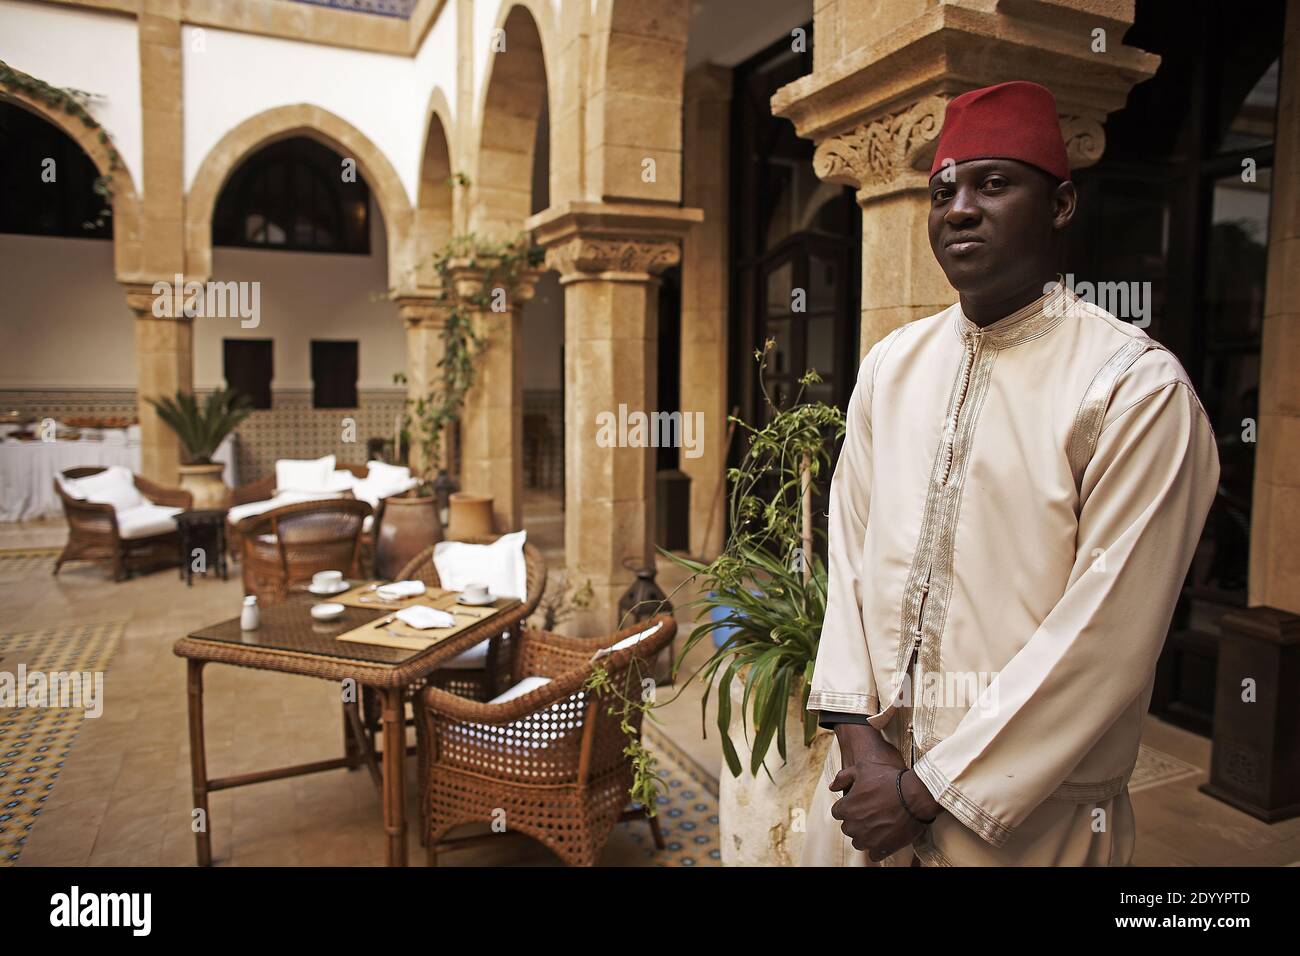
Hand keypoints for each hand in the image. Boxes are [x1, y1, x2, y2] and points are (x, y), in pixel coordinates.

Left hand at [828, 724, 940, 860]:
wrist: (915, 795)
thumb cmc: (888, 779)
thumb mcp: (862, 769)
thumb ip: (843, 777)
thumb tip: (831, 787)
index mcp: (846, 808)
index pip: (837, 812)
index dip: (848, 806)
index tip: (859, 802)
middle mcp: (854, 826)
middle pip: (847, 828)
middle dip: (856, 820)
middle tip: (871, 811)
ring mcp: (868, 839)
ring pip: (858, 842)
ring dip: (865, 835)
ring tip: (878, 824)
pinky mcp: (883, 848)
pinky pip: (873, 855)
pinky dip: (878, 848)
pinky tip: (885, 837)